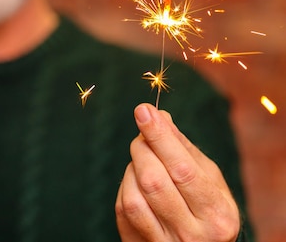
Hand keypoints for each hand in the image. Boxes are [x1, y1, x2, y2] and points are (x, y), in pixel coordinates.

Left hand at [115, 103, 240, 241]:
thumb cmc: (206, 207)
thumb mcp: (209, 179)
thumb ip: (184, 149)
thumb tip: (159, 116)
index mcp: (217, 214)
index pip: (182, 169)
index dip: (160, 137)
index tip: (144, 111)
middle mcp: (193, 234)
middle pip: (153, 181)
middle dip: (142, 149)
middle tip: (142, 136)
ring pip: (133, 196)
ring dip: (132, 169)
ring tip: (143, 161)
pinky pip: (123, 209)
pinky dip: (125, 186)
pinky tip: (135, 181)